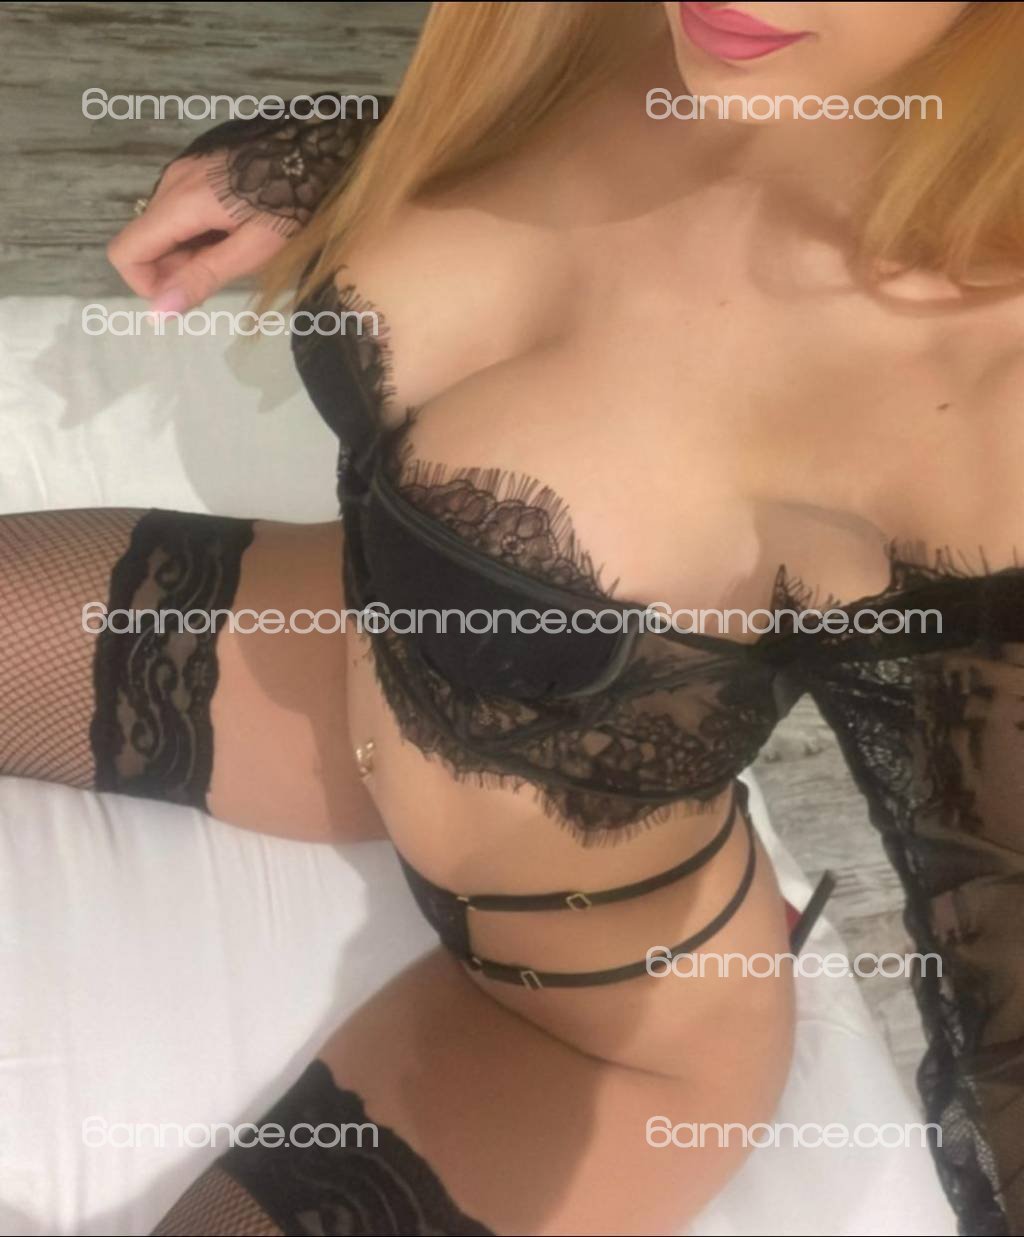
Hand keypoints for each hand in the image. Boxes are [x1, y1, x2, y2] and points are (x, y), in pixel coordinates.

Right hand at [106, 152, 289, 312]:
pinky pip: (180, 212)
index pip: (125, 253)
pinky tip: (233, 234)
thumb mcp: (251, 250)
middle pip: (145, 242)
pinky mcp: (197, 171)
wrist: (314, 150)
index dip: (146, 285)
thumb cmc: (289, 204)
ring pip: (163, 228)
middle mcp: (170, 184)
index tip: (186, 294)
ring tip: (234, 252)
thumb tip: (157, 312)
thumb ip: (201, 278)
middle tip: (223, 274)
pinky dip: (197, 234)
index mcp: (178, 204)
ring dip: (187, 253)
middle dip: (173, 270)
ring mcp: (183, 173)